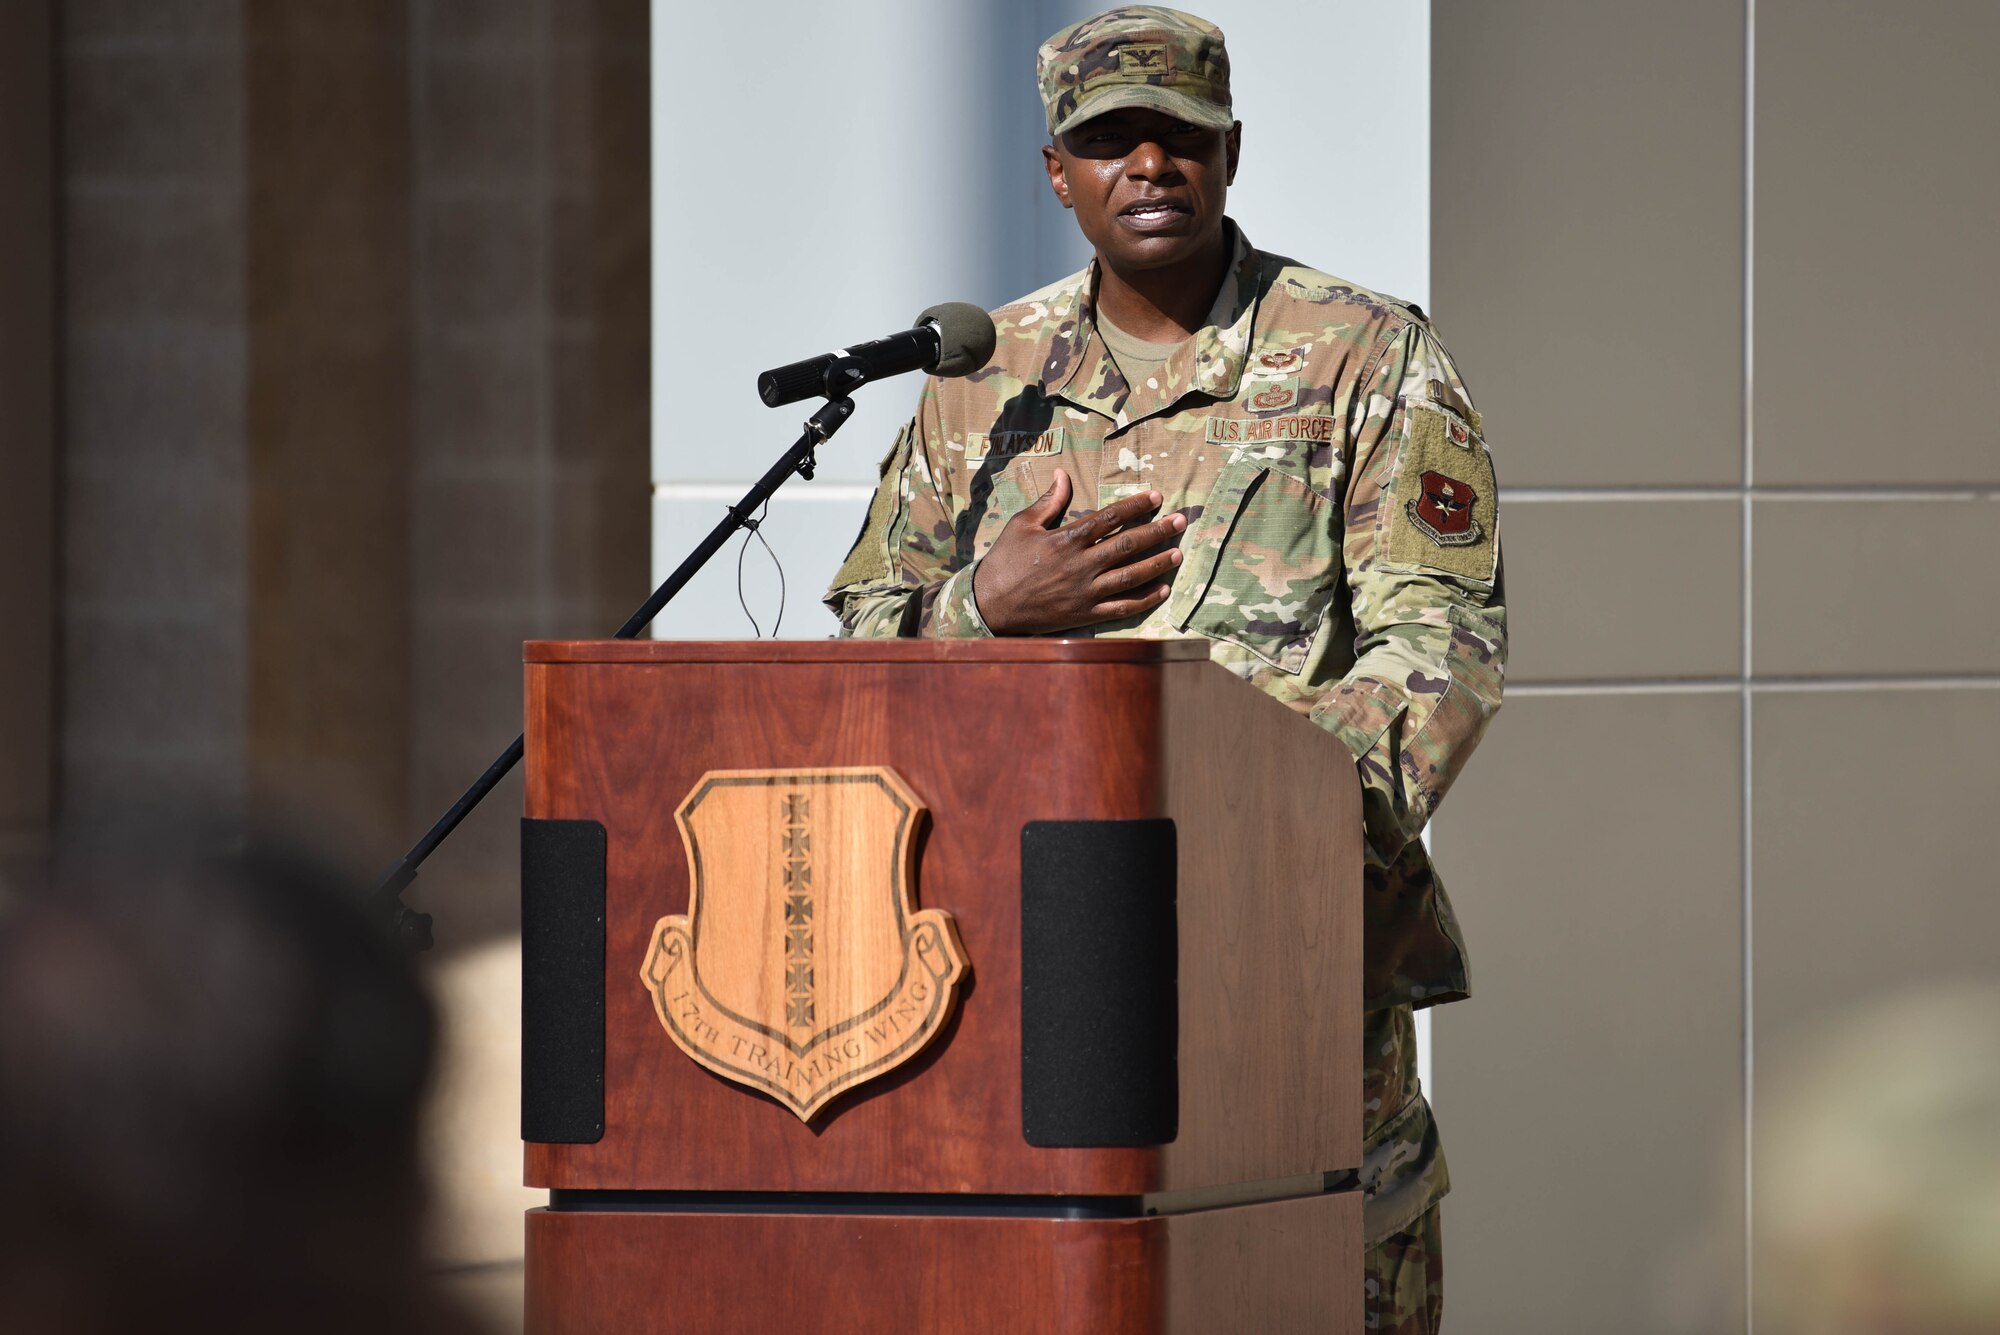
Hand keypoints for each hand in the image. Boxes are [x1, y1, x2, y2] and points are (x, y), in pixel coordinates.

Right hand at [972, 469, 1186, 634]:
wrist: (991, 604)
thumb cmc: (1006, 560)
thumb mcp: (1022, 524)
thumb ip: (1049, 501)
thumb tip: (1063, 474)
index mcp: (1067, 539)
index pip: (1110, 518)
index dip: (1136, 506)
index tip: (1157, 498)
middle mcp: (1081, 565)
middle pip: (1127, 545)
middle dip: (1158, 531)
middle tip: (1181, 521)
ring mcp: (1085, 592)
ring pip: (1130, 576)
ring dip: (1157, 564)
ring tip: (1178, 553)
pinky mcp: (1085, 614)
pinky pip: (1121, 608)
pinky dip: (1144, 600)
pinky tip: (1162, 589)